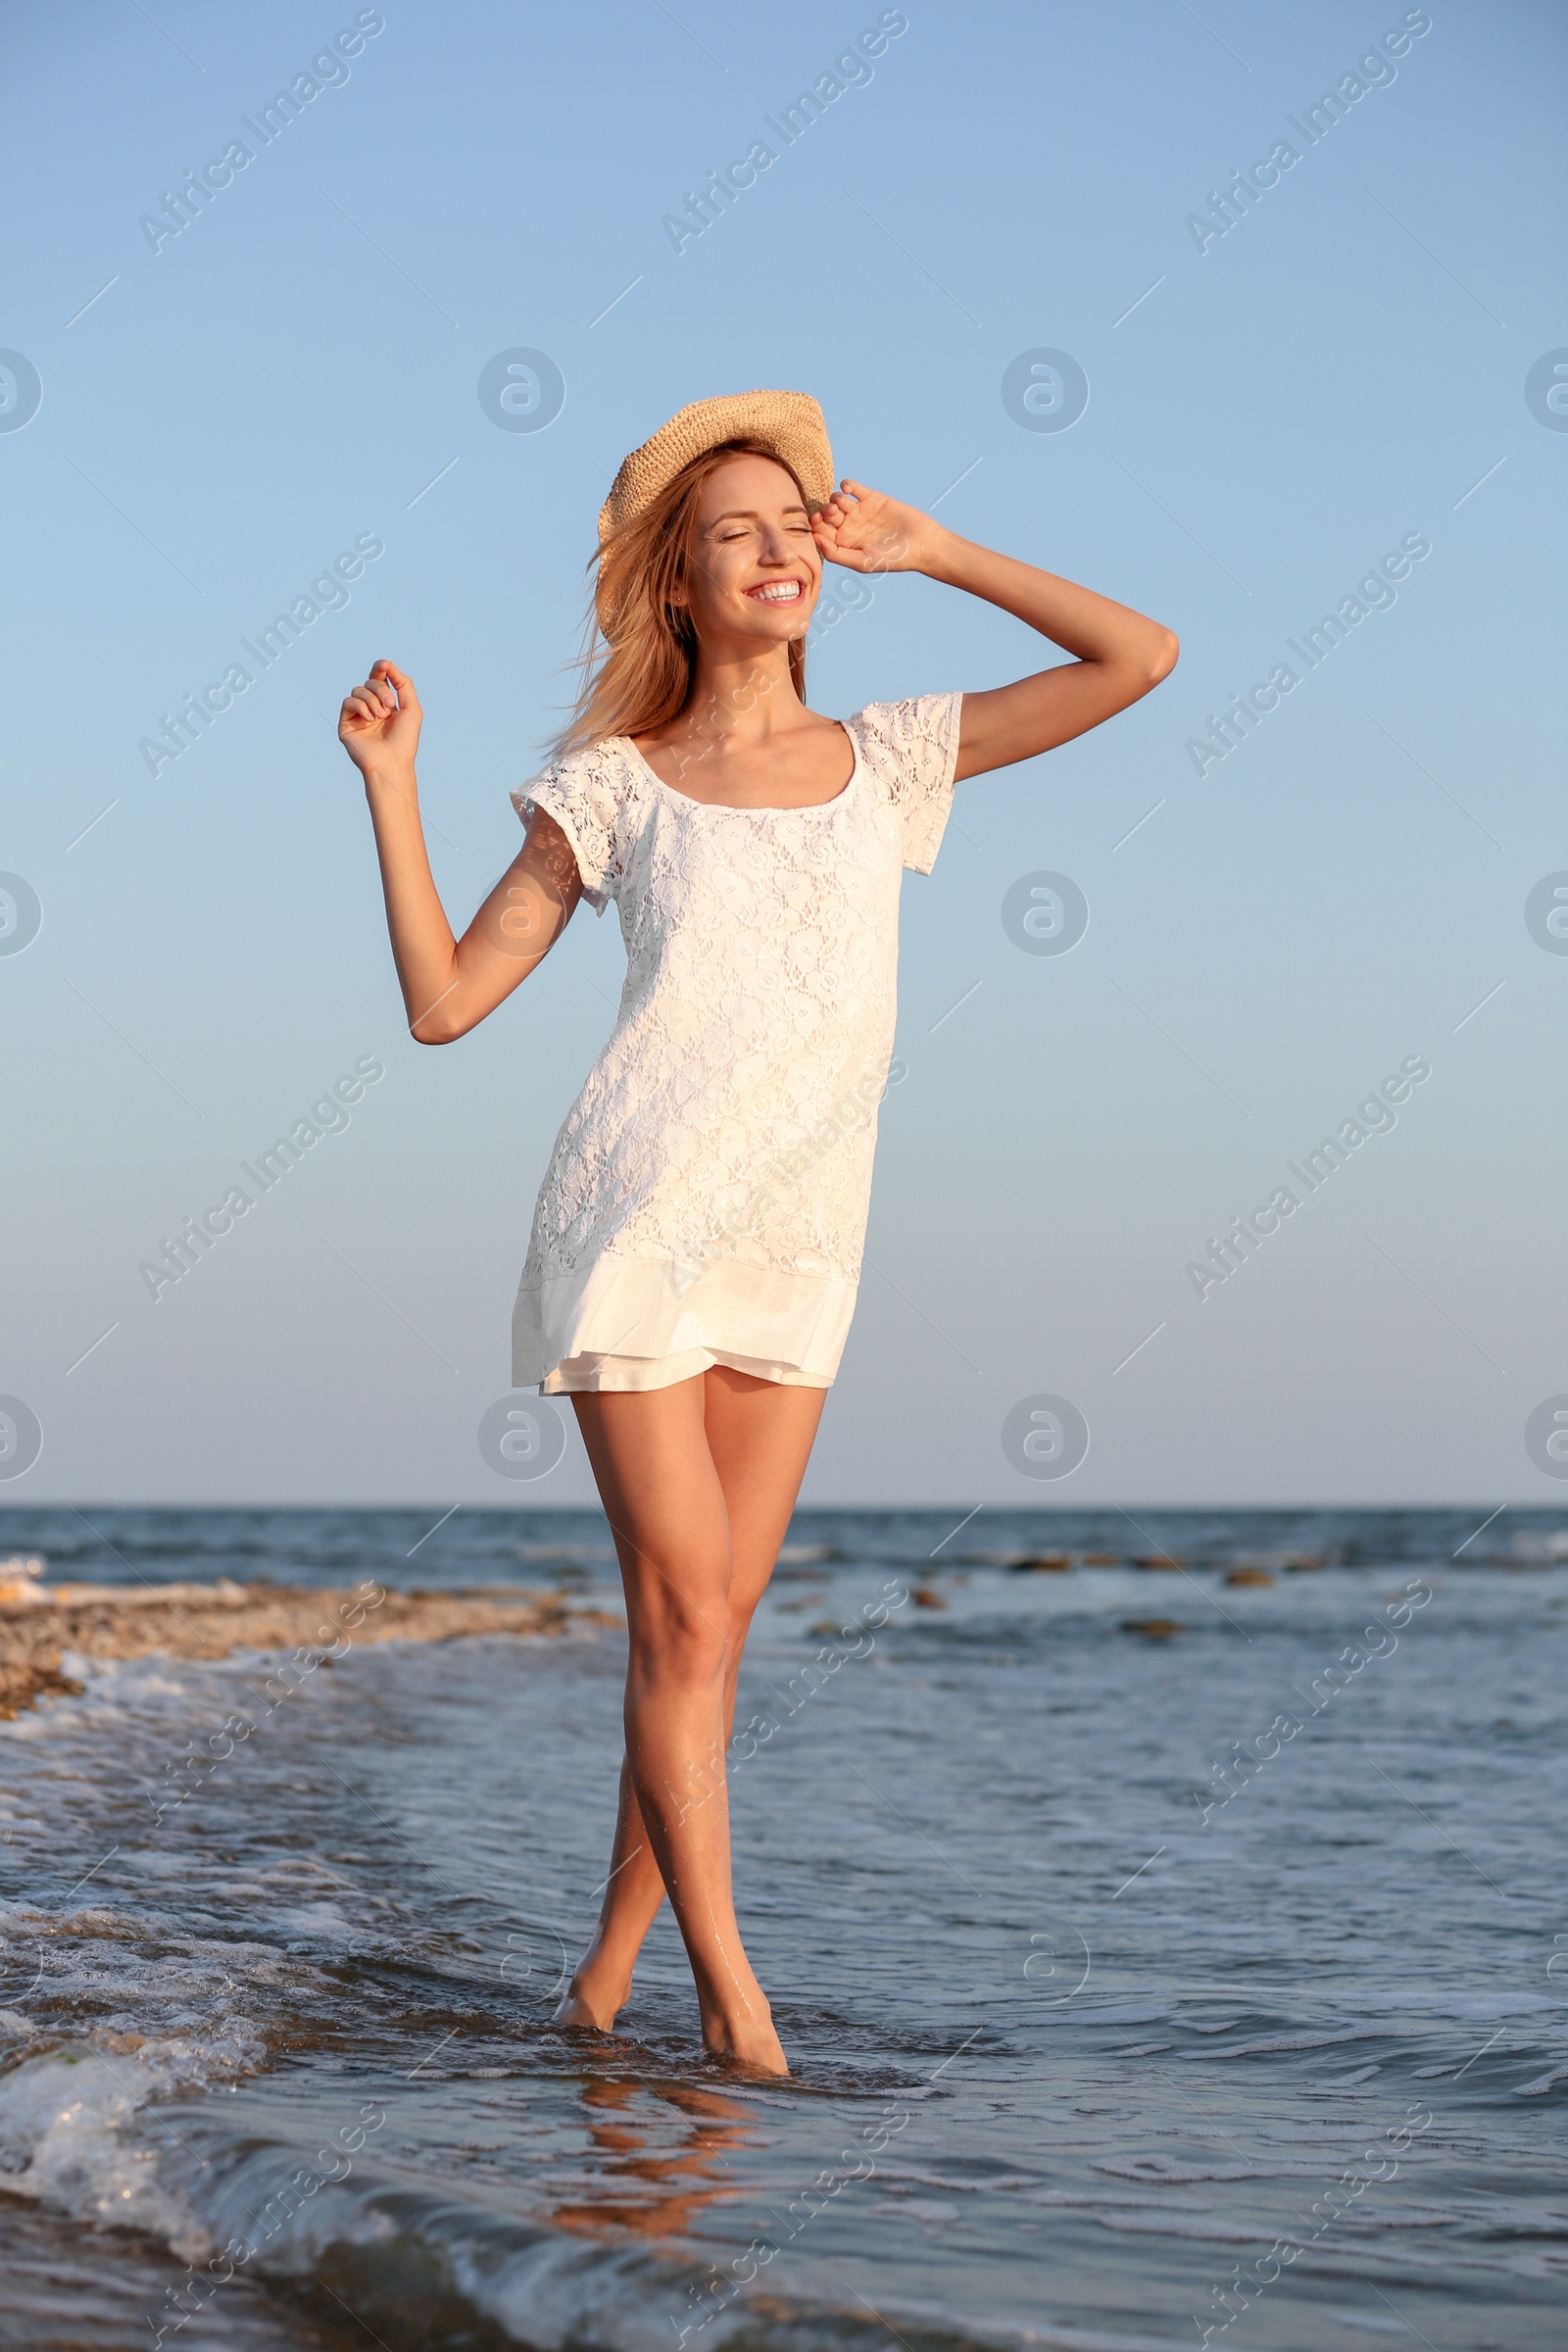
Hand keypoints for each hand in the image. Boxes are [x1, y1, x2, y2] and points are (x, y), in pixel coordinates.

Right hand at [338, 660, 421, 777]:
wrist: (392, 762)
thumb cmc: (405, 739)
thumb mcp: (411, 708)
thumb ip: (403, 684)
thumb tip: (387, 664)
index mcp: (386, 705)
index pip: (380, 680)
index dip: (381, 669)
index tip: (384, 665)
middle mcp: (371, 708)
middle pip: (369, 682)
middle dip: (380, 689)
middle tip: (389, 705)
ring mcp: (357, 716)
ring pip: (358, 690)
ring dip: (371, 700)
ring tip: (380, 717)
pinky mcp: (346, 723)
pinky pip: (348, 702)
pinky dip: (360, 706)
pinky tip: (370, 719)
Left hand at [810, 479, 943, 575]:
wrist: (920, 543)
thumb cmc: (892, 559)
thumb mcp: (862, 562)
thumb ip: (836, 554)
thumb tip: (814, 539)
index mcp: (844, 544)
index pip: (822, 533)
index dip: (815, 526)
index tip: (816, 522)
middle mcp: (849, 527)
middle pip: (826, 515)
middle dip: (824, 511)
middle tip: (831, 512)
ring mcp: (860, 511)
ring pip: (837, 500)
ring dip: (834, 499)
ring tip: (842, 504)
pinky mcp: (871, 498)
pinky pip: (853, 488)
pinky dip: (846, 485)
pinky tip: (848, 489)